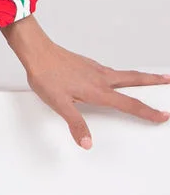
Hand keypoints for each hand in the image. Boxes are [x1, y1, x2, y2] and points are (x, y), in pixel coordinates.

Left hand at [3, 19, 169, 148]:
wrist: (37, 53)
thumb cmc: (46, 76)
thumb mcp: (59, 105)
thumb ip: (76, 124)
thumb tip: (87, 142)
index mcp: (98, 91)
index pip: (129, 104)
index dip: (148, 112)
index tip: (163, 115)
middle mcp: (101, 78)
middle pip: (135, 79)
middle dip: (154, 81)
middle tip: (169, 81)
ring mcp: (95, 69)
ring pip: (124, 73)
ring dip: (140, 77)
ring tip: (150, 79)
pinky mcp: (88, 64)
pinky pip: (111, 70)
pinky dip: (122, 74)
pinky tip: (117, 77)